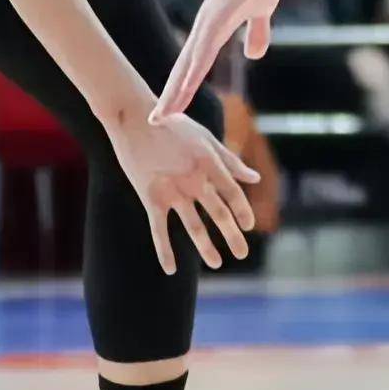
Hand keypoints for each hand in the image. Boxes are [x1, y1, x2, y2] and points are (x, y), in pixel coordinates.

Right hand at [106, 100, 260, 274]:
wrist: (134, 119)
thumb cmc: (172, 125)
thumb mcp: (205, 138)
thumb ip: (230, 160)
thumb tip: (254, 178)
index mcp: (209, 161)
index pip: (232, 192)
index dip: (243, 210)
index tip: (249, 225)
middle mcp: (194, 178)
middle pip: (219, 212)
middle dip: (232, 235)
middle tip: (242, 253)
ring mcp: (172, 190)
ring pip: (194, 226)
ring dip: (206, 247)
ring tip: (217, 264)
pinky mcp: (151, 198)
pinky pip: (159, 230)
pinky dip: (165, 251)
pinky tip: (171, 270)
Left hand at [151, 0, 283, 121]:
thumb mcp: (263, 11)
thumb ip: (257, 31)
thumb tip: (254, 54)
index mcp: (213, 29)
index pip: (193, 65)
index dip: (181, 87)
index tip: (171, 110)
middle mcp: (204, 28)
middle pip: (183, 69)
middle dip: (170, 97)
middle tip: (155, 122)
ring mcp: (208, 22)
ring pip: (188, 64)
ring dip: (176, 90)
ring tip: (164, 114)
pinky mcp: (217, 16)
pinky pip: (204, 50)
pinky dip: (193, 70)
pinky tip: (186, 86)